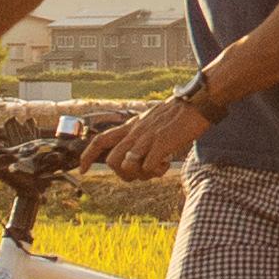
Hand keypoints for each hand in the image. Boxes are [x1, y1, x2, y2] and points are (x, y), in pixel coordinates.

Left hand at [82, 97, 210, 182]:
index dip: (87, 156)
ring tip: (155, 169)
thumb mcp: (152, 121)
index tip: (82, 170)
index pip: (100, 139)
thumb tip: (139, 155)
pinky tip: (166, 163)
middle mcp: (135, 132)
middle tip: (141, 174)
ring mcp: (147, 137)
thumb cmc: (178, 115)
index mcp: (131, 126)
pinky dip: (156, 171)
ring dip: (140, 175)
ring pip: (127, 165)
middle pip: (111, 161)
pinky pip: (148, 166)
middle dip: (123, 175)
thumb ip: (143, 135)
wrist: (197, 103)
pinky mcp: (162, 142)